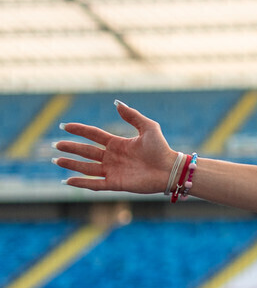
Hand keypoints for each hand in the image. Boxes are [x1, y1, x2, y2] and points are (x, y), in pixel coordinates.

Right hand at [55, 101, 178, 194]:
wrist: (169, 169)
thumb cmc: (161, 149)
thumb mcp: (148, 127)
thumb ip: (132, 115)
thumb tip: (116, 103)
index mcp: (118, 143)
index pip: (93, 135)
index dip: (79, 130)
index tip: (64, 126)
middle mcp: (113, 157)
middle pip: (86, 151)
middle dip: (71, 148)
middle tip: (55, 145)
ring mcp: (113, 171)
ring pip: (86, 167)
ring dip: (71, 164)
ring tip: (57, 160)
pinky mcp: (116, 183)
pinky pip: (95, 184)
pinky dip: (81, 183)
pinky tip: (68, 181)